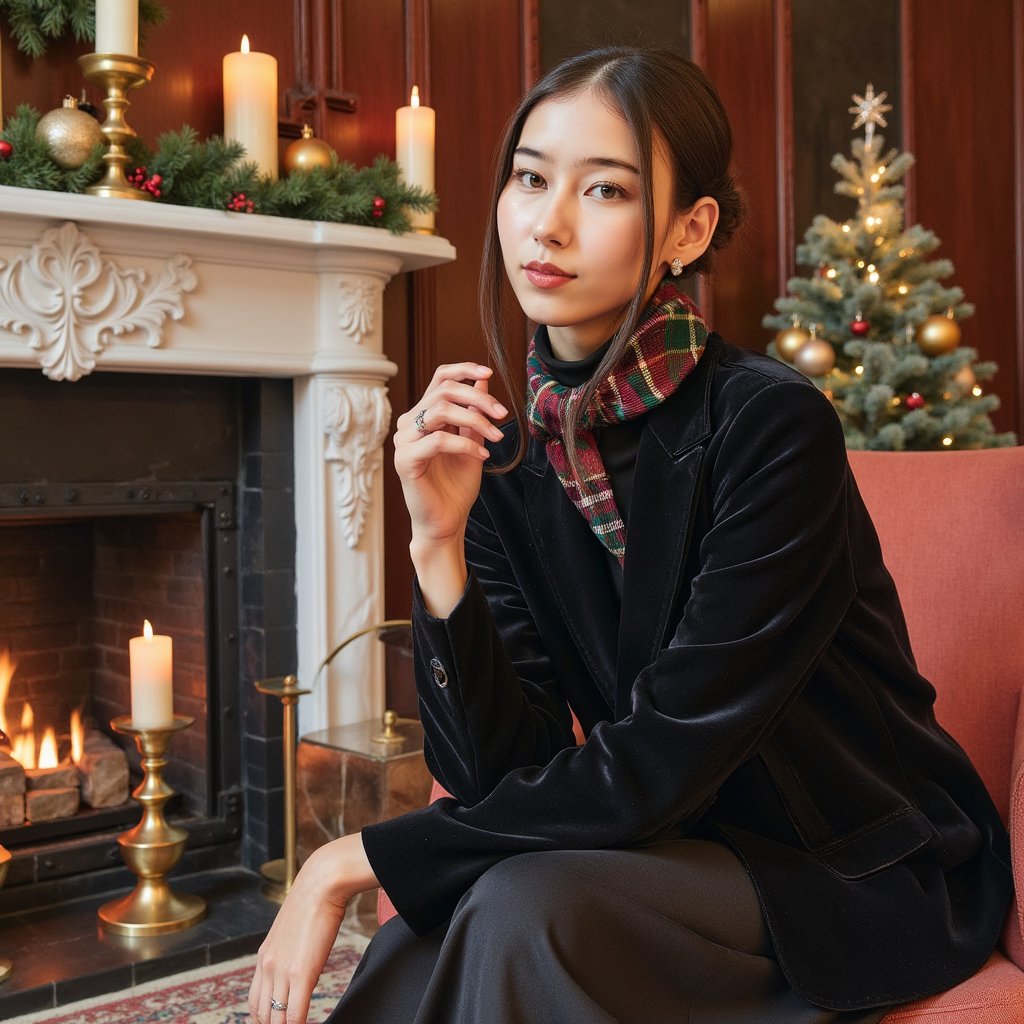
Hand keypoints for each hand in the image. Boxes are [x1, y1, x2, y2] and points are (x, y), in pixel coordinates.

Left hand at [248, 833, 376, 1023]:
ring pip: (276, 1018)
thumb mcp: (293, 929)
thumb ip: (291, 951)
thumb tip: (301, 966)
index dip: (263, 1020)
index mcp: (264, 956)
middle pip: (262, 1014)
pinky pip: (295, 1013)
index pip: (255, 1002)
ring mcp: (282, 971)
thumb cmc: (315, 900)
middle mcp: (267, 966)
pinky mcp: (301, 973)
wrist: (323, 882)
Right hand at [394, 363, 507, 545]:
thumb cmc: (455, 487)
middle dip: (479, 399)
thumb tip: (483, 380)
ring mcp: (404, 441)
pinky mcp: (405, 460)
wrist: (446, 522)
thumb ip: (474, 414)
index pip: (439, 379)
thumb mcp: (472, 443)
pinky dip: (465, 445)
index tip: (489, 373)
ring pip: (441, 411)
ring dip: (475, 421)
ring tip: (496, 439)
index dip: (463, 370)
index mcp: (423, 416)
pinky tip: (482, 457)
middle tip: (502, 416)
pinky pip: (438, 441)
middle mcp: (409, 424)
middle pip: (444, 391)